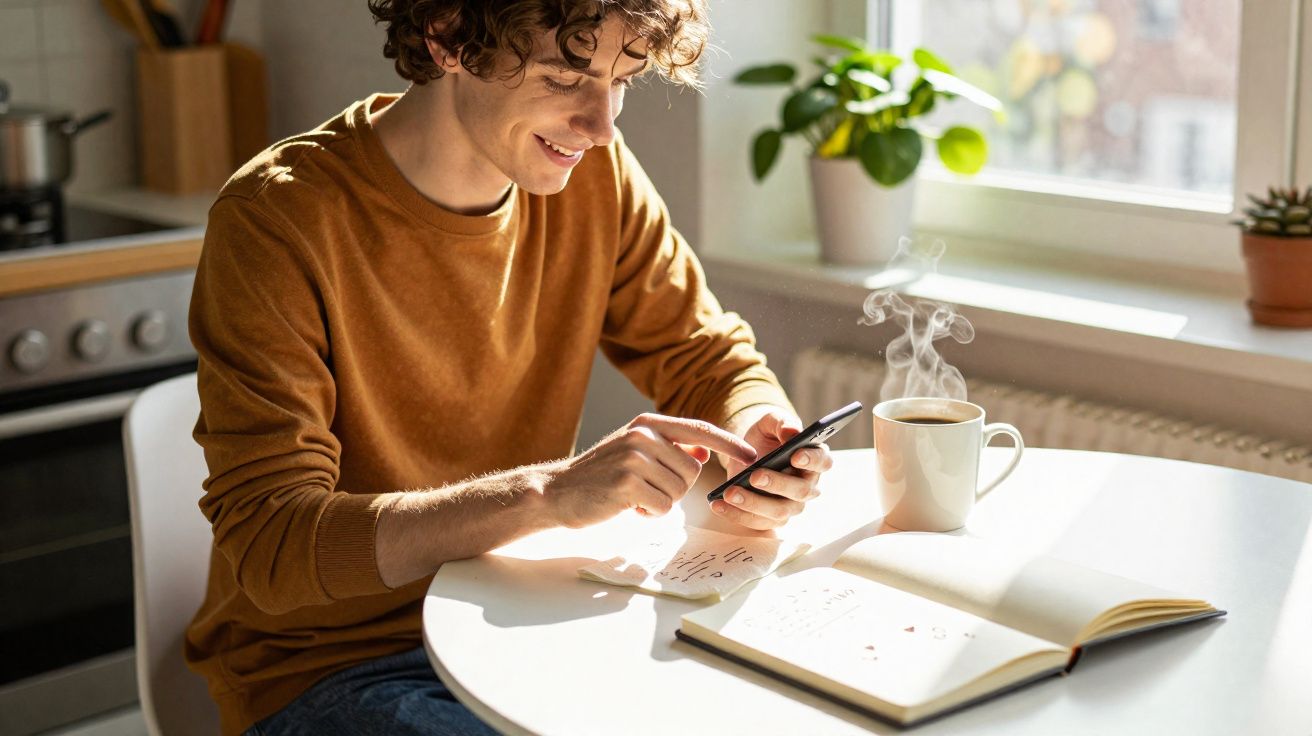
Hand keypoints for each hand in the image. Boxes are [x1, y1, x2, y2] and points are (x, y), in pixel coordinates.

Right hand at [543, 413, 757, 528]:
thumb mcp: (634, 452)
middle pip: (692, 470)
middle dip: (675, 487)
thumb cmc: (600, 475)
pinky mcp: (628, 482)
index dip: (729, 444)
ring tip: (634, 496)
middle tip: (645, 488)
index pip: (700, 430)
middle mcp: (643, 435)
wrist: (557, 491)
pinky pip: (663, 506)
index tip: (751, 455)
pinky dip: (650, 513)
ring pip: (679, 490)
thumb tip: (703, 453)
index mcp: (647, 424)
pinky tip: (628, 505)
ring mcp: (635, 457)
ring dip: (661, 501)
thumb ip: (669, 450)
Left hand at [714, 406, 833, 529]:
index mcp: (814, 459)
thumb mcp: (771, 422)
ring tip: (730, 492)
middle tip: (755, 476)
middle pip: (800, 491)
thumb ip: (782, 423)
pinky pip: (756, 522)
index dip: (811, 460)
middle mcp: (807, 486)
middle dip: (777, 484)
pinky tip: (718, 504)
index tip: (795, 455)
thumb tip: (792, 433)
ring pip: (778, 511)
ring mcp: (790, 505)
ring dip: (753, 503)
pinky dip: (736, 514)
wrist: (746, 452)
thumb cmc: (766, 436)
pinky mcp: (770, 519)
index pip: (822, 461)